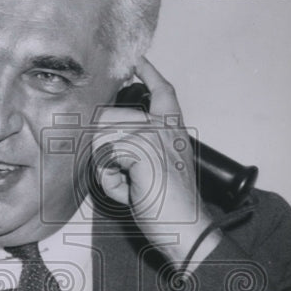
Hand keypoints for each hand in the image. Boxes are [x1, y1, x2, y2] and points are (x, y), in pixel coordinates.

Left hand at [92, 58, 218, 264]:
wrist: (188, 229)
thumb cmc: (171, 207)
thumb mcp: (158, 170)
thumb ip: (139, 149)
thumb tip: (107, 137)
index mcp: (173, 129)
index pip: (162, 92)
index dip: (149, 74)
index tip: (138, 61)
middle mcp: (164, 127)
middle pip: (108, 118)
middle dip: (104, 150)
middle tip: (127, 177)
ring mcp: (152, 135)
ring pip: (101, 139)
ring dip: (106, 169)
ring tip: (130, 186)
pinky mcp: (141, 149)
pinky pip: (104, 160)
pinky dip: (110, 183)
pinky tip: (130, 192)